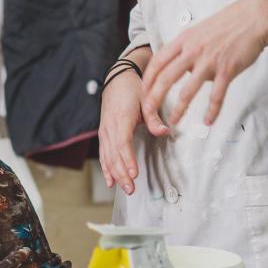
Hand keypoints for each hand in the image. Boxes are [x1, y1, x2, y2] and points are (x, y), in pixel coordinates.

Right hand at [98, 67, 146, 194]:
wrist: (117, 78)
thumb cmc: (132, 89)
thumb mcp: (146, 99)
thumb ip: (154, 118)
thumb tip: (164, 132)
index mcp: (121, 118)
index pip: (123, 143)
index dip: (128, 160)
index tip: (134, 173)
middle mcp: (109, 127)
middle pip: (113, 155)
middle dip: (122, 174)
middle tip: (131, 189)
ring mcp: (104, 131)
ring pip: (107, 157)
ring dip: (115, 174)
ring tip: (124, 188)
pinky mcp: (104, 134)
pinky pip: (103, 154)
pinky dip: (106, 168)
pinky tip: (111, 181)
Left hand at [141, 0, 267, 133]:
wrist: (253, 17)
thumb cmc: (227, 24)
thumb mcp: (198, 32)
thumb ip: (185, 49)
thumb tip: (179, 68)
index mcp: (183, 40)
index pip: (157, 62)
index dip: (148, 79)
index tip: (144, 92)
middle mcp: (192, 51)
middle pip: (166, 78)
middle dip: (154, 98)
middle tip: (148, 112)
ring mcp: (209, 61)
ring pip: (188, 90)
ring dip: (179, 109)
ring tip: (173, 121)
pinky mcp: (227, 70)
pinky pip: (217, 95)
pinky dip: (212, 110)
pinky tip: (208, 120)